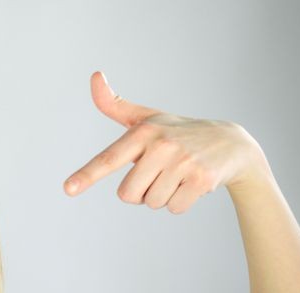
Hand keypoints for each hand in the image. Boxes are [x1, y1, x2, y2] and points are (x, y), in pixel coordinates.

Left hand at [63, 71, 269, 213]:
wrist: (231, 143)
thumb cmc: (179, 132)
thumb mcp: (147, 118)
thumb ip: (115, 105)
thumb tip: (94, 77)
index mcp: (143, 132)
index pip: (109, 158)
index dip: (87, 175)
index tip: (68, 188)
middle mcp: (162, 145)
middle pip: (128, 195)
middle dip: (141, 192)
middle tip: (160, 173)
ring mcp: (183, 162)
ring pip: (152, 203)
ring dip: (162, 197)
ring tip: (178, 175)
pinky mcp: (202, 180)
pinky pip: (175, 208)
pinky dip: (181, 203)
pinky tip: (192, 184)